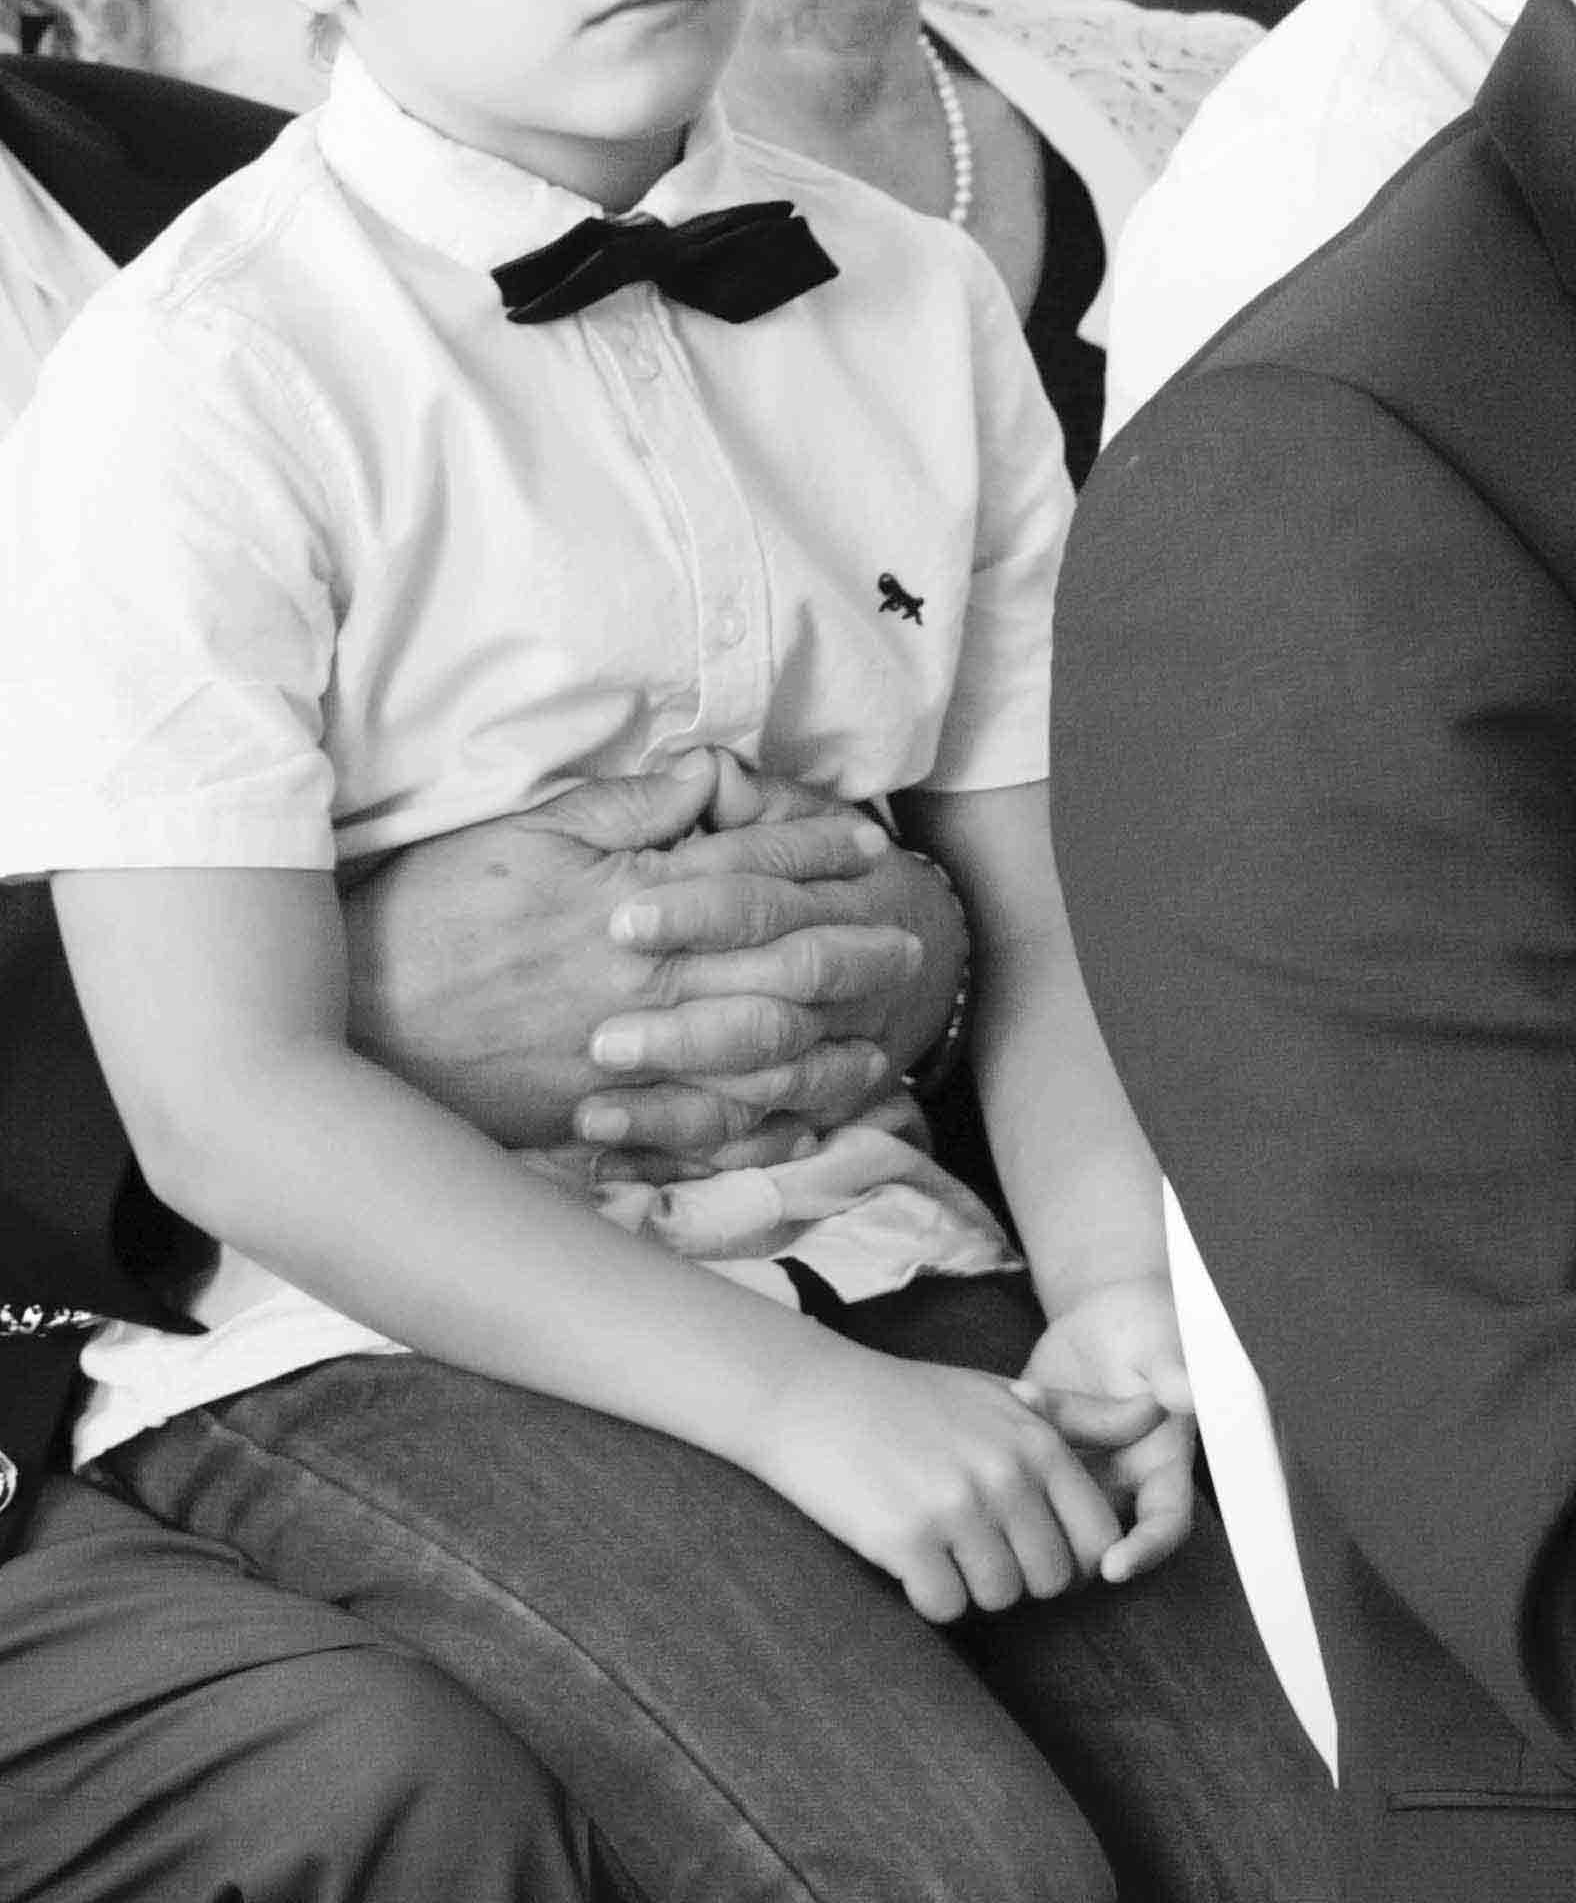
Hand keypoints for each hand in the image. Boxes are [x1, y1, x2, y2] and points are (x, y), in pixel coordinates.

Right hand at [341, 757, 962, 1166]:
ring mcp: (627, 1056)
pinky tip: (805, 1124)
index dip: (818, 853)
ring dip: (829, 1046)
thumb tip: (709, 774)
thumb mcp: (522, 835)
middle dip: (853, 948)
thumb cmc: (424, 915)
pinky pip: (702, 1128)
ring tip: (880, 1039)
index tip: (869, 845)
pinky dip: (763, 1128)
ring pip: (759, 1053)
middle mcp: (645, 980)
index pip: (754, 870)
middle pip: (781, 964)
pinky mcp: (597, 1116)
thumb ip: (627, 808)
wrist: (338, 1025)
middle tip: (910, 941)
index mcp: (633, 901)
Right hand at [742, 1335, 1130, 1622]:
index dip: (1075, 1562)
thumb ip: (1084, 1418)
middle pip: (1052, 1578)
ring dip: (974, 1589)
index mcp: (1039, 1445)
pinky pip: (945, 1605)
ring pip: (1001, 1596)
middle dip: (1023, 1580)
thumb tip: (1159, 1412)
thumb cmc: (913, 1400)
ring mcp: (957, 1509)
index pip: (1099, 1538)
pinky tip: (911, 1566)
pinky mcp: (904, 1539)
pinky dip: (930, 1598)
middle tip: (981, 1555)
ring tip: (943, 1553)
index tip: (1038, 1554)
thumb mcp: (1005, 1396)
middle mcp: (1008, 1476)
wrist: (812, 1397)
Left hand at [1021, 1282, 1200, 1580]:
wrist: (1106, 1315)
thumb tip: (1191, 1393)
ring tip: (1007, 1465)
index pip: (1167, 1521)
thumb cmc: (1148, 1325)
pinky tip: (1001, 1416)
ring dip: (1030, 1508)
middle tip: (1031, 1548)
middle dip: (1070, 1557)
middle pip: (1105, 1538)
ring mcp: (1083, 1474)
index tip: (1114, 1566)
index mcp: (1165, 1459)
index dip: (1146, 1549)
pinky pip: (1024, 1482)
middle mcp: (1127, 1478)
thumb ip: (1173, 1370)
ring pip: (1056, 1518)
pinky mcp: (1044, 1463)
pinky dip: (1006, 1465)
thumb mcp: (1160, 1342)